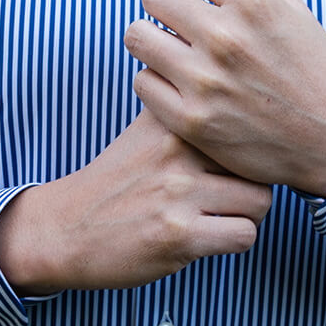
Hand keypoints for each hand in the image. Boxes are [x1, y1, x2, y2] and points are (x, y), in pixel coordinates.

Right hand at [0, 110, 271, 294]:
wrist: (64, 229)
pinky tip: (211, 238)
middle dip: (253, 182)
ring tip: (220, 217)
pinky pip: (245, 235)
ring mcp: (177, 192)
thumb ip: (184, 106)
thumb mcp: (145, 130)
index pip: (243, 119)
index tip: (244, 156)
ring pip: (261, 201)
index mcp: (170, 118)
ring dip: (247, 215)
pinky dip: (235, 241)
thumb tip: (234, 84)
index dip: (251, 143)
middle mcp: (175, 148)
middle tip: (230, 195)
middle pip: (259, 163)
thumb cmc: (115, 182)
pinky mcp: (178, 235)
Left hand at [123, 0, 325, 196]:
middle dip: (163, 4)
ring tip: (174, 52)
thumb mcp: (288, 5)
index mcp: (254, 1)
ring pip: (138, 36)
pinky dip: (156, 81)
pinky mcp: (192, 120)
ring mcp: (207, 81)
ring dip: (151, 40)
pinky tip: (179, 85)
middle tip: (180, 24)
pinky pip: (142, 82)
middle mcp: (227, 37)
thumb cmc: (310, 66)